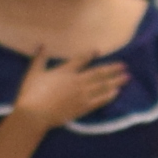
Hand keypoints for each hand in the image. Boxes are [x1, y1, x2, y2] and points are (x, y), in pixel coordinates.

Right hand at [11, 49, 127, 131]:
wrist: (35, 113)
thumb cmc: (31, 92)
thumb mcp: (34, 72)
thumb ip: (40, 58)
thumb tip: (42, 45)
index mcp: (65, 71)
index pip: (81, 60)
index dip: (90, 55)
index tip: (98, 51)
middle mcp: (77, 81)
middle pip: (98, 73)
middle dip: (112, 68)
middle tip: (124, 66)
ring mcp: (81, 94)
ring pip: (102, 86)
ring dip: (115, 81)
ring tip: (127, 77)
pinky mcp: (82, 107)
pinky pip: (99, 100)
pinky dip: (109, 96)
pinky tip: (117, 93)